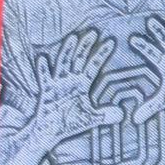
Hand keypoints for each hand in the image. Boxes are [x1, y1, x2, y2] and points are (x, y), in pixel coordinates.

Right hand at [31, 28, 124, 143]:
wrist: (50, 131)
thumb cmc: (69, 122)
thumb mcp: (90, 119)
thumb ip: (105, 115)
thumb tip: (121, 114)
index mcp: (81, 85)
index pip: (93, 66)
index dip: (101, 54)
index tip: (111, 42)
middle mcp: (70, 81)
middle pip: (78, 59)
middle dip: (86, 46)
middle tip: (94, 32)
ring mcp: (58, 84)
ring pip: (64, 63)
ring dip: (68, 51)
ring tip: (73, 38)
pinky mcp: (46, 91)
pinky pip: (45, 78)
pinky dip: (43, 69)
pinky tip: (43, 58)